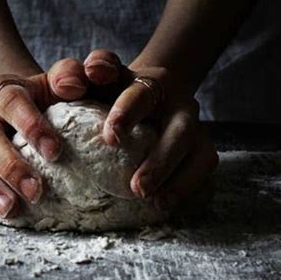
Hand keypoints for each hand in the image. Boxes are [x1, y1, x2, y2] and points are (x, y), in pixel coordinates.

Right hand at [0, 59, 89, 217]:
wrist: (17, 105)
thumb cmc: (45, 98)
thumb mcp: (59, 81)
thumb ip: (69, 75)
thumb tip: (72, 85)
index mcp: (5, 90)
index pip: (13, 102)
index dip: (31, 125)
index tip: (55, 151)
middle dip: (10, 166)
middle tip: (34, 191)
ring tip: (10, 208)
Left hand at [83, 49, 218, 219]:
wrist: (152, 92)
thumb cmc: (116, 90)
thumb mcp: (100, 78)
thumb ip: (85, 73)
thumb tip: (74, 83)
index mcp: (152, 85)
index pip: (142, 95)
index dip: (127, 113)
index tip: (110, 137)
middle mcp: (180, 106)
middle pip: (181, 131)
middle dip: (161, 161)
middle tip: (137, 188)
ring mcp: (196, 130)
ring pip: (202, 154)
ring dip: (180, 181)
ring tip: (156, 203)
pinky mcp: (202, 151)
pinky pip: (205, 172)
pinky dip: (190, 190)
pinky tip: (167, 206)